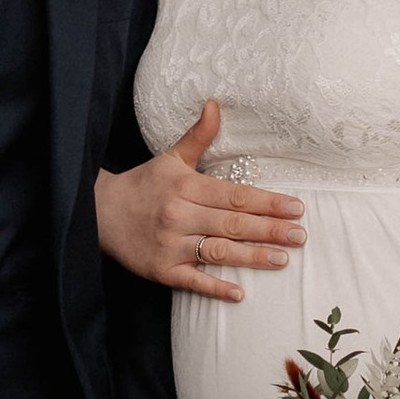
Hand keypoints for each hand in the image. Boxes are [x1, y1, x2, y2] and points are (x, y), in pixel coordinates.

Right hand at [95, 100, 302, 302]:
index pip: (235, 196)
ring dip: (251, 257)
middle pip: (232, 224)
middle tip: (300, 235)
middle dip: (269, 230)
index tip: (295, 207)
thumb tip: (215, 104)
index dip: (267, 202)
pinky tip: (239, 294)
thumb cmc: (144, 185)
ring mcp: (169, 244)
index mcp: (186, 187)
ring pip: (217, 251)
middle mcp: (179, 215)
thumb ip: (198, 136)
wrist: (99, 213)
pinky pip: (192, 280)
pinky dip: (215, 287)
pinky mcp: (161, 269)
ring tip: (282, 259)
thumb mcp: (171, 158)